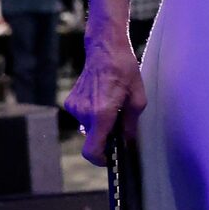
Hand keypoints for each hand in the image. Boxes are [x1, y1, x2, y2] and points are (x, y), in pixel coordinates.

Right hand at [64, 36, 146, 165]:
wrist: (104, 49)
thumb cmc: (125, 70)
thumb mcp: (138, 98)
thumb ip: (131, 124)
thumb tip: (128, 142)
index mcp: (101, 113)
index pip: (92, 150)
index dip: (101, 160)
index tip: (111, 158)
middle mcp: (84, 112)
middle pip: (93, 140)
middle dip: (106, 138)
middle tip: (119, 125)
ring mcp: (75, 107)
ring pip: (88, 129)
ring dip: (100, 125)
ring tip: (112, 107)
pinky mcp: (71, 102)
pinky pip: (83, 118)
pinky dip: (93, 116)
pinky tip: (103, 100)